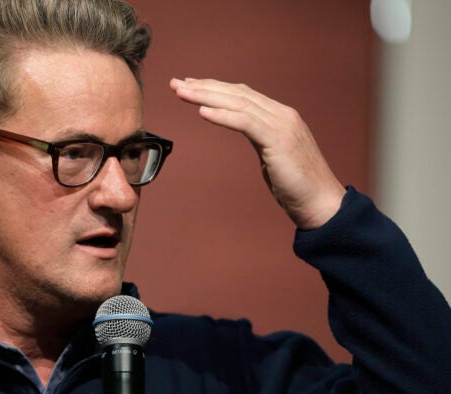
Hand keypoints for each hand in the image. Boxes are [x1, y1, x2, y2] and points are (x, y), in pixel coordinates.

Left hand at [169, 78, 345, 229]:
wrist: (321, 204)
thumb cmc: (297, 185)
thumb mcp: (273, 154)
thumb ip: (260, 138)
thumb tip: (243, 130)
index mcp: (280, 115)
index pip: (242, 94)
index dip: (214, 88)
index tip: (189, 86)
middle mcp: (281, 114)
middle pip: (237, 93)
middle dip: (204, 87)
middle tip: (176, 83)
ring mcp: (282, 125)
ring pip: (238, 103)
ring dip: (206, 97)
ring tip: (182, 93)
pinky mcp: (279, 140)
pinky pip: (245, 122)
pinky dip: (222, 116)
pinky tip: (202, 112)